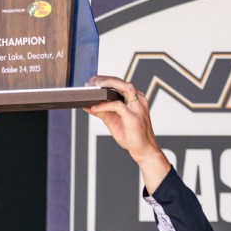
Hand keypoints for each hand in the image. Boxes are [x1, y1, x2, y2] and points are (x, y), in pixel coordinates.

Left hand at [84, 75, 170, 193]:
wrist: (143, 150)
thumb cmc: (131, 135)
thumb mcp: (113, 120)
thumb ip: (102, 111)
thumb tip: (87, 105)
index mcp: (135, 98)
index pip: (120, 83)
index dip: (105, 79)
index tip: (91, 80)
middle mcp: (139, 100)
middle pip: (122, 82)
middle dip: (104, 79)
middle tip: (90, 82)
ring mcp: (138, 108)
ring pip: (124, 87)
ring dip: (107, 85)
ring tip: (93, 88)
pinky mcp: (134, 117)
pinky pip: (118, 106)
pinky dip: (104, 105)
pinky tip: (94, 107)